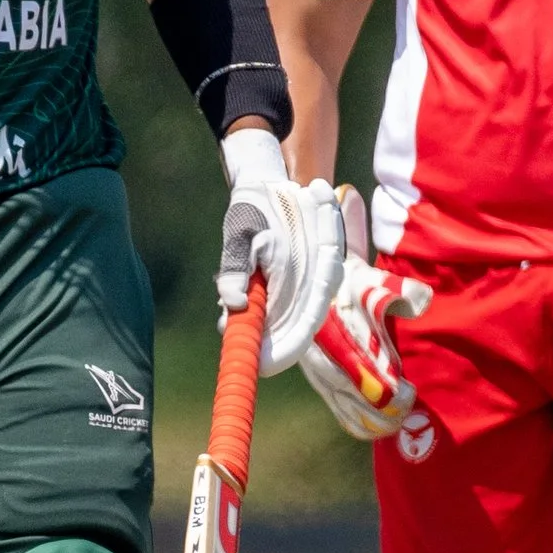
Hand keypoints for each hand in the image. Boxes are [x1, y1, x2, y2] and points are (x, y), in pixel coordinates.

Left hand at [215, 128, 344, 374]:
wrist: (265, 186)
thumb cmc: (255, 207)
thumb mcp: (241, 230)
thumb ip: (236, 266)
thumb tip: (232, 304)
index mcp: (318, 267)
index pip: (306, 321)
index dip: (285, 348)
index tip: (261, 366)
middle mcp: (320, 281)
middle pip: (298, 329)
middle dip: (271, 348)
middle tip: (243, 362)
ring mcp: (309, 285)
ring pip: (288, 323)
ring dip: (264, 335)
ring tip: (235, 336)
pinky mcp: (295, 286)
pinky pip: (280, 311)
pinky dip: (261, 319)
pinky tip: (237, 317)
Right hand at [299, 203, 432, 441]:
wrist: (310, 285)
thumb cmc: (345, 285)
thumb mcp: (371, 282)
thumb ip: (397, 291)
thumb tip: (422, 301)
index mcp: (340, 344)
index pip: (369, 383)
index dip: (393, 396)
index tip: (410, 392)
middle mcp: (327, 366)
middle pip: (362, 407)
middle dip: (389, 413)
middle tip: (408, 407)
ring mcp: (321, 378)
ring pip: (352, 415)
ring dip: (377, 422)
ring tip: (397, 417)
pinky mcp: (319, 384)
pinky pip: (341, 414)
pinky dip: (361, 424)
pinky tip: (378, 423)